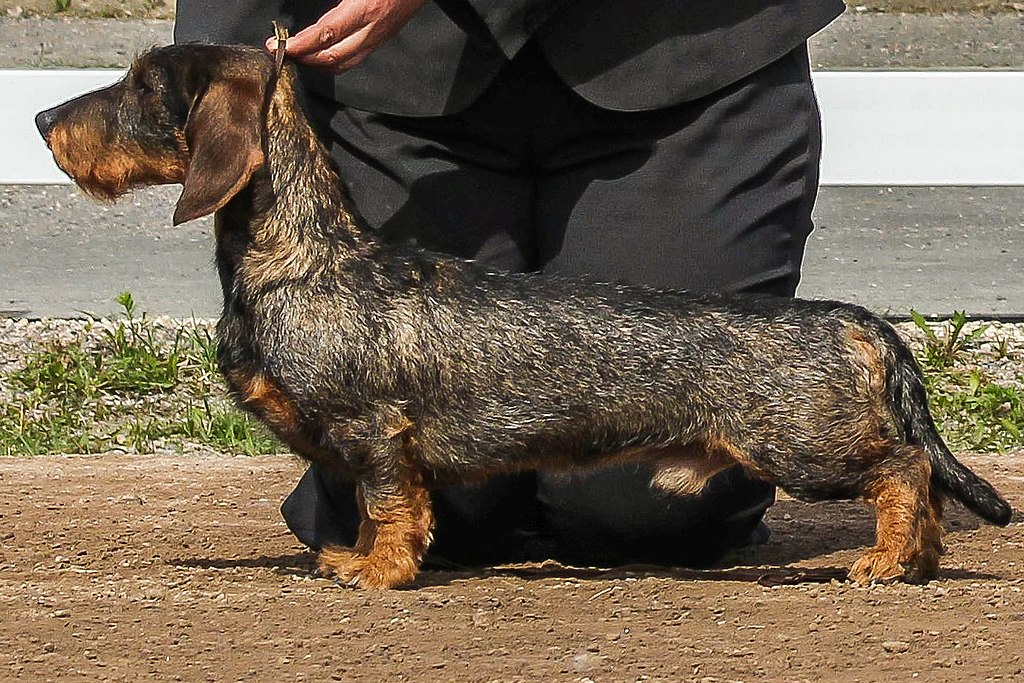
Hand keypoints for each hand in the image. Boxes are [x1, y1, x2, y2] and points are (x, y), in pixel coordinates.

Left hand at [266, 0, 428, 71]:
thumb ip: (336, 3)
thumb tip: (316, 23)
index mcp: (364, 9)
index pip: (326, 34)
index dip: (301, 44)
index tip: (279, 45)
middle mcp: (371, 29)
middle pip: (332, 57)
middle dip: (304, 58)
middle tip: (282, 53)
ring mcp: (377, 38)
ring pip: (343, 63)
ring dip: (317, 63)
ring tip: (298, 56)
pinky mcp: (381, 39)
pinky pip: (353, 58)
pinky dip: (333, 61)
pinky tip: (321, 55)